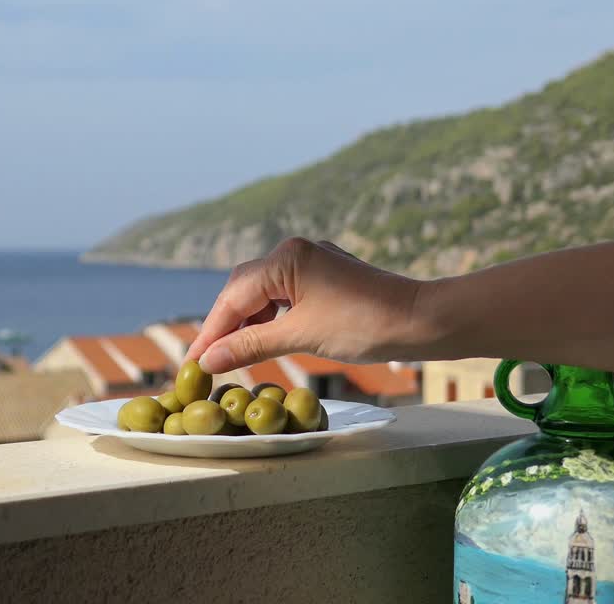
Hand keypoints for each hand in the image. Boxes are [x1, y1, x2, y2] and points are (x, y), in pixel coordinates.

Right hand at [185, 237, 431, 373]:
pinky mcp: (325, 276)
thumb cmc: (363, 326)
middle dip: (225, 326)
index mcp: (286, 257)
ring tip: (231, 356)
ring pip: (263, 293)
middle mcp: (295, 251)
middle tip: (207, 361)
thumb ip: (250, 346)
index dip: (211, 333)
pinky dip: (270, 319)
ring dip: (247, 324)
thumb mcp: (300, 337)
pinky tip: (264, 340)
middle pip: (243, 289)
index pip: (233, 297)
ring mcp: (312, 262)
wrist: (420, 320)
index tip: (192, 362)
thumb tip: (209, 359)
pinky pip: (284, 295)